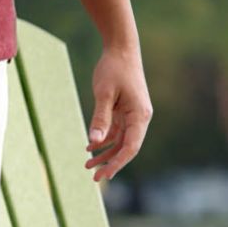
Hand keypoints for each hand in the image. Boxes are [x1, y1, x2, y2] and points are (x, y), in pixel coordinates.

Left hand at [85, 47, 151, 182]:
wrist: (121, 48)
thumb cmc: (114, 69)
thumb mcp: (104, 94)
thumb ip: (100, 118)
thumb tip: (94, 142)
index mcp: (140, 115)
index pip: (131, 146)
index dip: (118, 163)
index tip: (104, 175)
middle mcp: (140, 117)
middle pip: (127, 147)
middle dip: (111, 163)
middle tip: (94, 178)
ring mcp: (133, 114)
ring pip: (120, 141)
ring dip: (105, 153)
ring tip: (87, 164)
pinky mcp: (125, 110)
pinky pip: (116, 131)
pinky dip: (104, 139)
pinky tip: (90, 146)